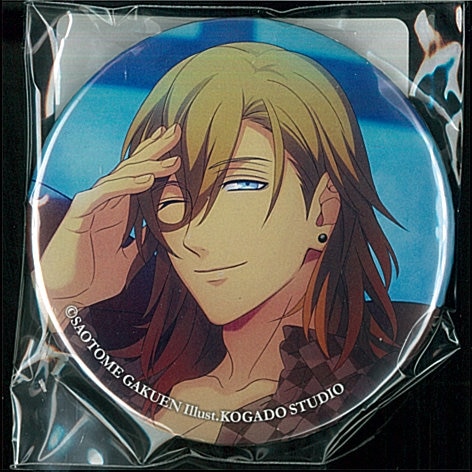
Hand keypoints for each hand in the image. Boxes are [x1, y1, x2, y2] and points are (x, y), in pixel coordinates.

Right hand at [38, 124, 181, 312]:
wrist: (68, 296)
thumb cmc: (94, 278)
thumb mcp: (130, 260)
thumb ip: (144, 243)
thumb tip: (162, 233)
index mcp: (118, 211)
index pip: (138, 178)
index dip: (155, 161)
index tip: (175, 148)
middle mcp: (107, 203)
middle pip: (132, 168)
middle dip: (155, 150)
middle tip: (176, 131)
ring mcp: (93, 206)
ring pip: (121, 176)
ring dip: (147, 166)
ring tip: (171, 160)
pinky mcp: (81, 214)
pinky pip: (105, 193)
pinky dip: (126, 185)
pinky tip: (147, 180)